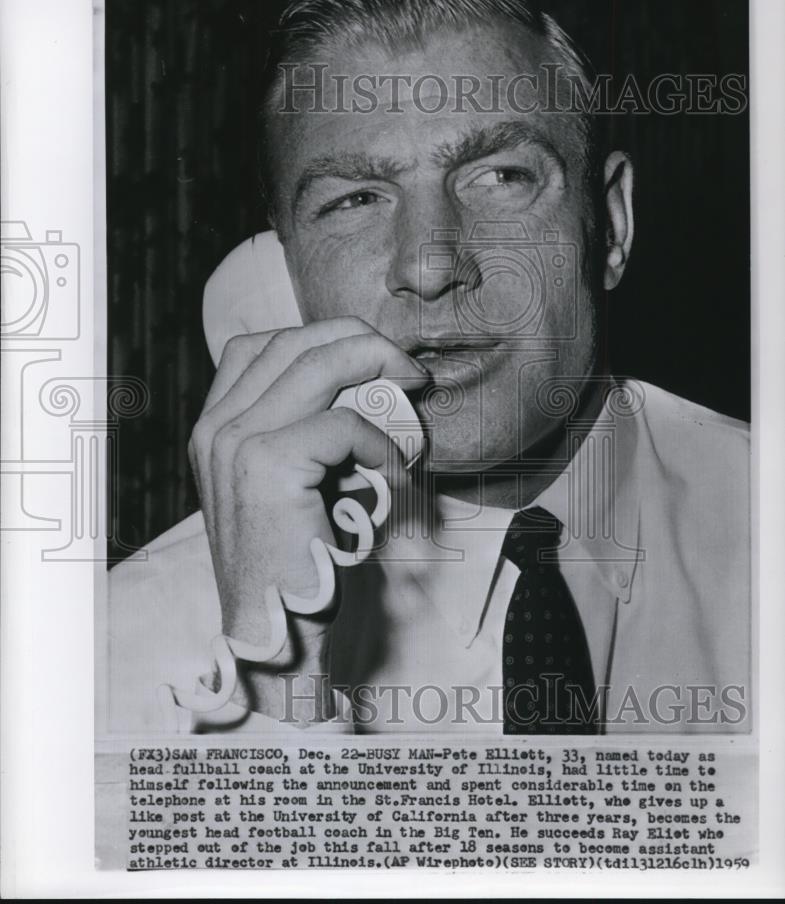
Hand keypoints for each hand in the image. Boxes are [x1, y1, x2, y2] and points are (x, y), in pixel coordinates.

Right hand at [188, 317, 427, 720]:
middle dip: (359, 340)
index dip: (323, 336)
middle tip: (407, 368)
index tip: (373, 355)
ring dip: (376, 370)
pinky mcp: (265, 467)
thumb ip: (310, 434)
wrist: (276, 635)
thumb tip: (372, 391)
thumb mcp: (294, 485)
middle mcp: (215, 428)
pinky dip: (379, 439)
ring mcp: (233, 444)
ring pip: (315, 365)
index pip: (262, 345)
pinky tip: (393, 469)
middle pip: (291, 342)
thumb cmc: (297, 564)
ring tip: (412, 395)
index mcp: (215, 429)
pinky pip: (340, 423)